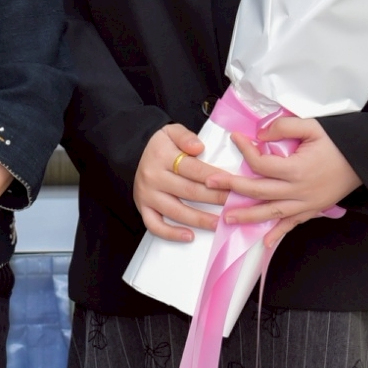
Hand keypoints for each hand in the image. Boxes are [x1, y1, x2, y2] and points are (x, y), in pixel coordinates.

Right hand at [133, 123, 227, 242]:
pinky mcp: (143, 208)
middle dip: (215, 199)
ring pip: (176, 211)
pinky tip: (189, 236)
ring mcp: (147, 195)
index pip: (193, 169)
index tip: (234, 184)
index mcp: (161, 156)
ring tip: (219, 224)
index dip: (215, 177)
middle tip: (235, 204)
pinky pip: (155, 225)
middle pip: (189, 191)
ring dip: (200, 220)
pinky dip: (171, 234)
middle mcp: (153, 177)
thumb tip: (198, 147)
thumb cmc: (161, 145)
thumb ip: (185, 136)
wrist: (132, 153)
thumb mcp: (171, 131)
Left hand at [209, 116, 359, 249]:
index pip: (261, 164)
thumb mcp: (314, 127)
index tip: (236, 138)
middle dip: (231, 188)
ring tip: (226, 219)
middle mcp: (298, 190)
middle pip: (258, 192)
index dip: (245, 150)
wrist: (367, 161)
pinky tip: (264, 243)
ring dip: (247, 217)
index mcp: (296, 169)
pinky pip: (292, 225)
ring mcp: (305, 204)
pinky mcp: (312, 210)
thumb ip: (284, 127)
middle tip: (210, 184)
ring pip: (271, 213)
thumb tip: (260, 136)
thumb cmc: (341, 142)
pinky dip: (278, 234)